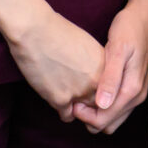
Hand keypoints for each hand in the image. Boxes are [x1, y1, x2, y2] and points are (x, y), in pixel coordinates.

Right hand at [5, 6, 109, 121]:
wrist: (35, 31)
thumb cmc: (58, 33)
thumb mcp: (88, 45)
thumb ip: (95, 63)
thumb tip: (94, 75)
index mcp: (106, 65)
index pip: (111, 88)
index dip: (102, 90)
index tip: (94, 89)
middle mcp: (97, 81)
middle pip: (100, 102)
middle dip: (91, 102)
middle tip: (81, 99)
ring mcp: (80, 92)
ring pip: (85, 112)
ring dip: (78, 108)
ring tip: (69, 100)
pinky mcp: (60, 100)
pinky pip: (67, 116)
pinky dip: (63, 111)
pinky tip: (58, 100)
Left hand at [72, 0, 147, 133]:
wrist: (146, 14)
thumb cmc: (130, 28)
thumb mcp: (117, 49)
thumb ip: (111, 78)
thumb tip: (103, 104)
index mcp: (132, 89)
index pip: (105, 120)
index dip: (85, 116)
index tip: (72, 102)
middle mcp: (137, 95)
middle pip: (109, 124)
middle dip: (89, 118)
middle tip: (75, 100)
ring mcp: (137, 91)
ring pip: (113, 118)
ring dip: (96, 113)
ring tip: (82, 95)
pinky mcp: (134, 86)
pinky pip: (117, 107)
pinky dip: (103, 106)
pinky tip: (93, 90)